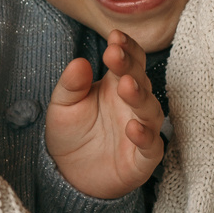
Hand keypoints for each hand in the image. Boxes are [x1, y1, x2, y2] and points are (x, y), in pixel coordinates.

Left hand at [45, 30, 166, 200]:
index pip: (129, 60)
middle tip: (115, 54)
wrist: (70, 175)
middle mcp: (133, 104)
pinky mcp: (143, 158)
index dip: (126, 48)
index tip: (114, 37)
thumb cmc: (71, 133)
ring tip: (126, 85)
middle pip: (141, 80)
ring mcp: (141, 129)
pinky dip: (145, 136)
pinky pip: (151, 146)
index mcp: (117, 85)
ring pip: (150, 110)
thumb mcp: (62, 106)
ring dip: (140, 97)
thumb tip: (79, 62)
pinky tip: (132, 127)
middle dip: (130, 66)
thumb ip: (70, 85)